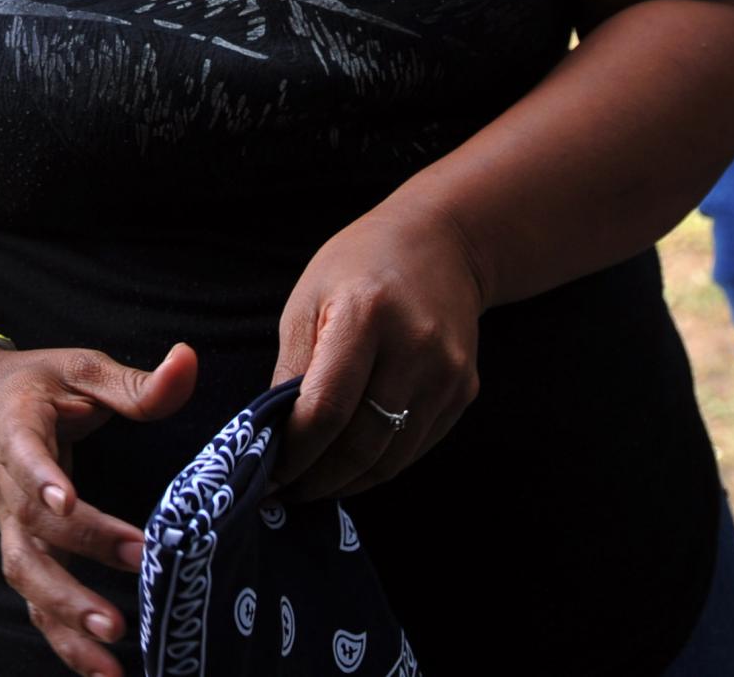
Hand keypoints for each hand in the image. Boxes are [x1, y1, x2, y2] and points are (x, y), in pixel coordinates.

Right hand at [0, 340, 197, 676]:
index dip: (42, 481)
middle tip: (127, 584)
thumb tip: (189, 361)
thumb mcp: (81, 368)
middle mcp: (8, 489)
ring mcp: (12, 527)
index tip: (65, 502)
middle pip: (32, 535)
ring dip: (67, 617)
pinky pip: (37, 603)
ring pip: (29, 579)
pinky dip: (66, 642)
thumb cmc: (36, 386)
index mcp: (17, 432)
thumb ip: (135, 380)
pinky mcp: (25, 553)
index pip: (24, 458)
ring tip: (114, 647)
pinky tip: (105, 670)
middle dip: (77, 565)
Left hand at [271, 199, 484, 501]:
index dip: (294, 452)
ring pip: (391, 457)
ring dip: (348, 482)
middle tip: (288, 490)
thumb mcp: (309, 299)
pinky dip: (380, 464)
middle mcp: (414, 345)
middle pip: (361, 443)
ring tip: (315, 485)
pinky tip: (352, 463)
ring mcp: (447, 371)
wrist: (443, 242)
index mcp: (364, 313)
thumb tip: (273, 436)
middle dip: (318, 478)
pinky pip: (415, 446)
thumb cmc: (360, 265)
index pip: (326, 408)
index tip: (268, 471)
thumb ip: (292, 369)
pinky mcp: (465, 389)